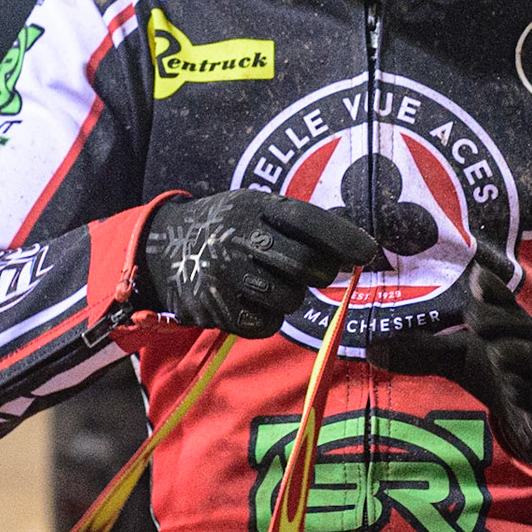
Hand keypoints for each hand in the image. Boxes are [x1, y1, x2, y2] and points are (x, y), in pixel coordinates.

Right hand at [139, 190, 378, 338]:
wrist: (162, 252)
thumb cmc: (226, 228)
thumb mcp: (254, 209)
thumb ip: (299, 225)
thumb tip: (357, 250)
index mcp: (252, 207)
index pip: (306, 221)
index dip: (341, 237)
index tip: (369, 251)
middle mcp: (237, 239)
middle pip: (303, 265)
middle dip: (321, 272)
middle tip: (320, 272)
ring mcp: (224, 277)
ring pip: (288, 299)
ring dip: (292, 295)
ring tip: (273, 281)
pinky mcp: (216, 310)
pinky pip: (266, 323)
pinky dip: (269, 315)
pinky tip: (253, 299)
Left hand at [375, 269, 531, 475]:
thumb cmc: (495, 372)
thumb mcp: (457, 359)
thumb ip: (420, 351)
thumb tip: (370, 350)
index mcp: (506, 321)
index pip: (502, 298)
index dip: (491, 289)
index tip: (475, 279)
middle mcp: (530, 340)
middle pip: (515, 323)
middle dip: (498, 322)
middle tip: (478, 326)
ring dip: (514, 355)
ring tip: (497, 360)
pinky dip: (527, 391)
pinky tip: (513, 393)